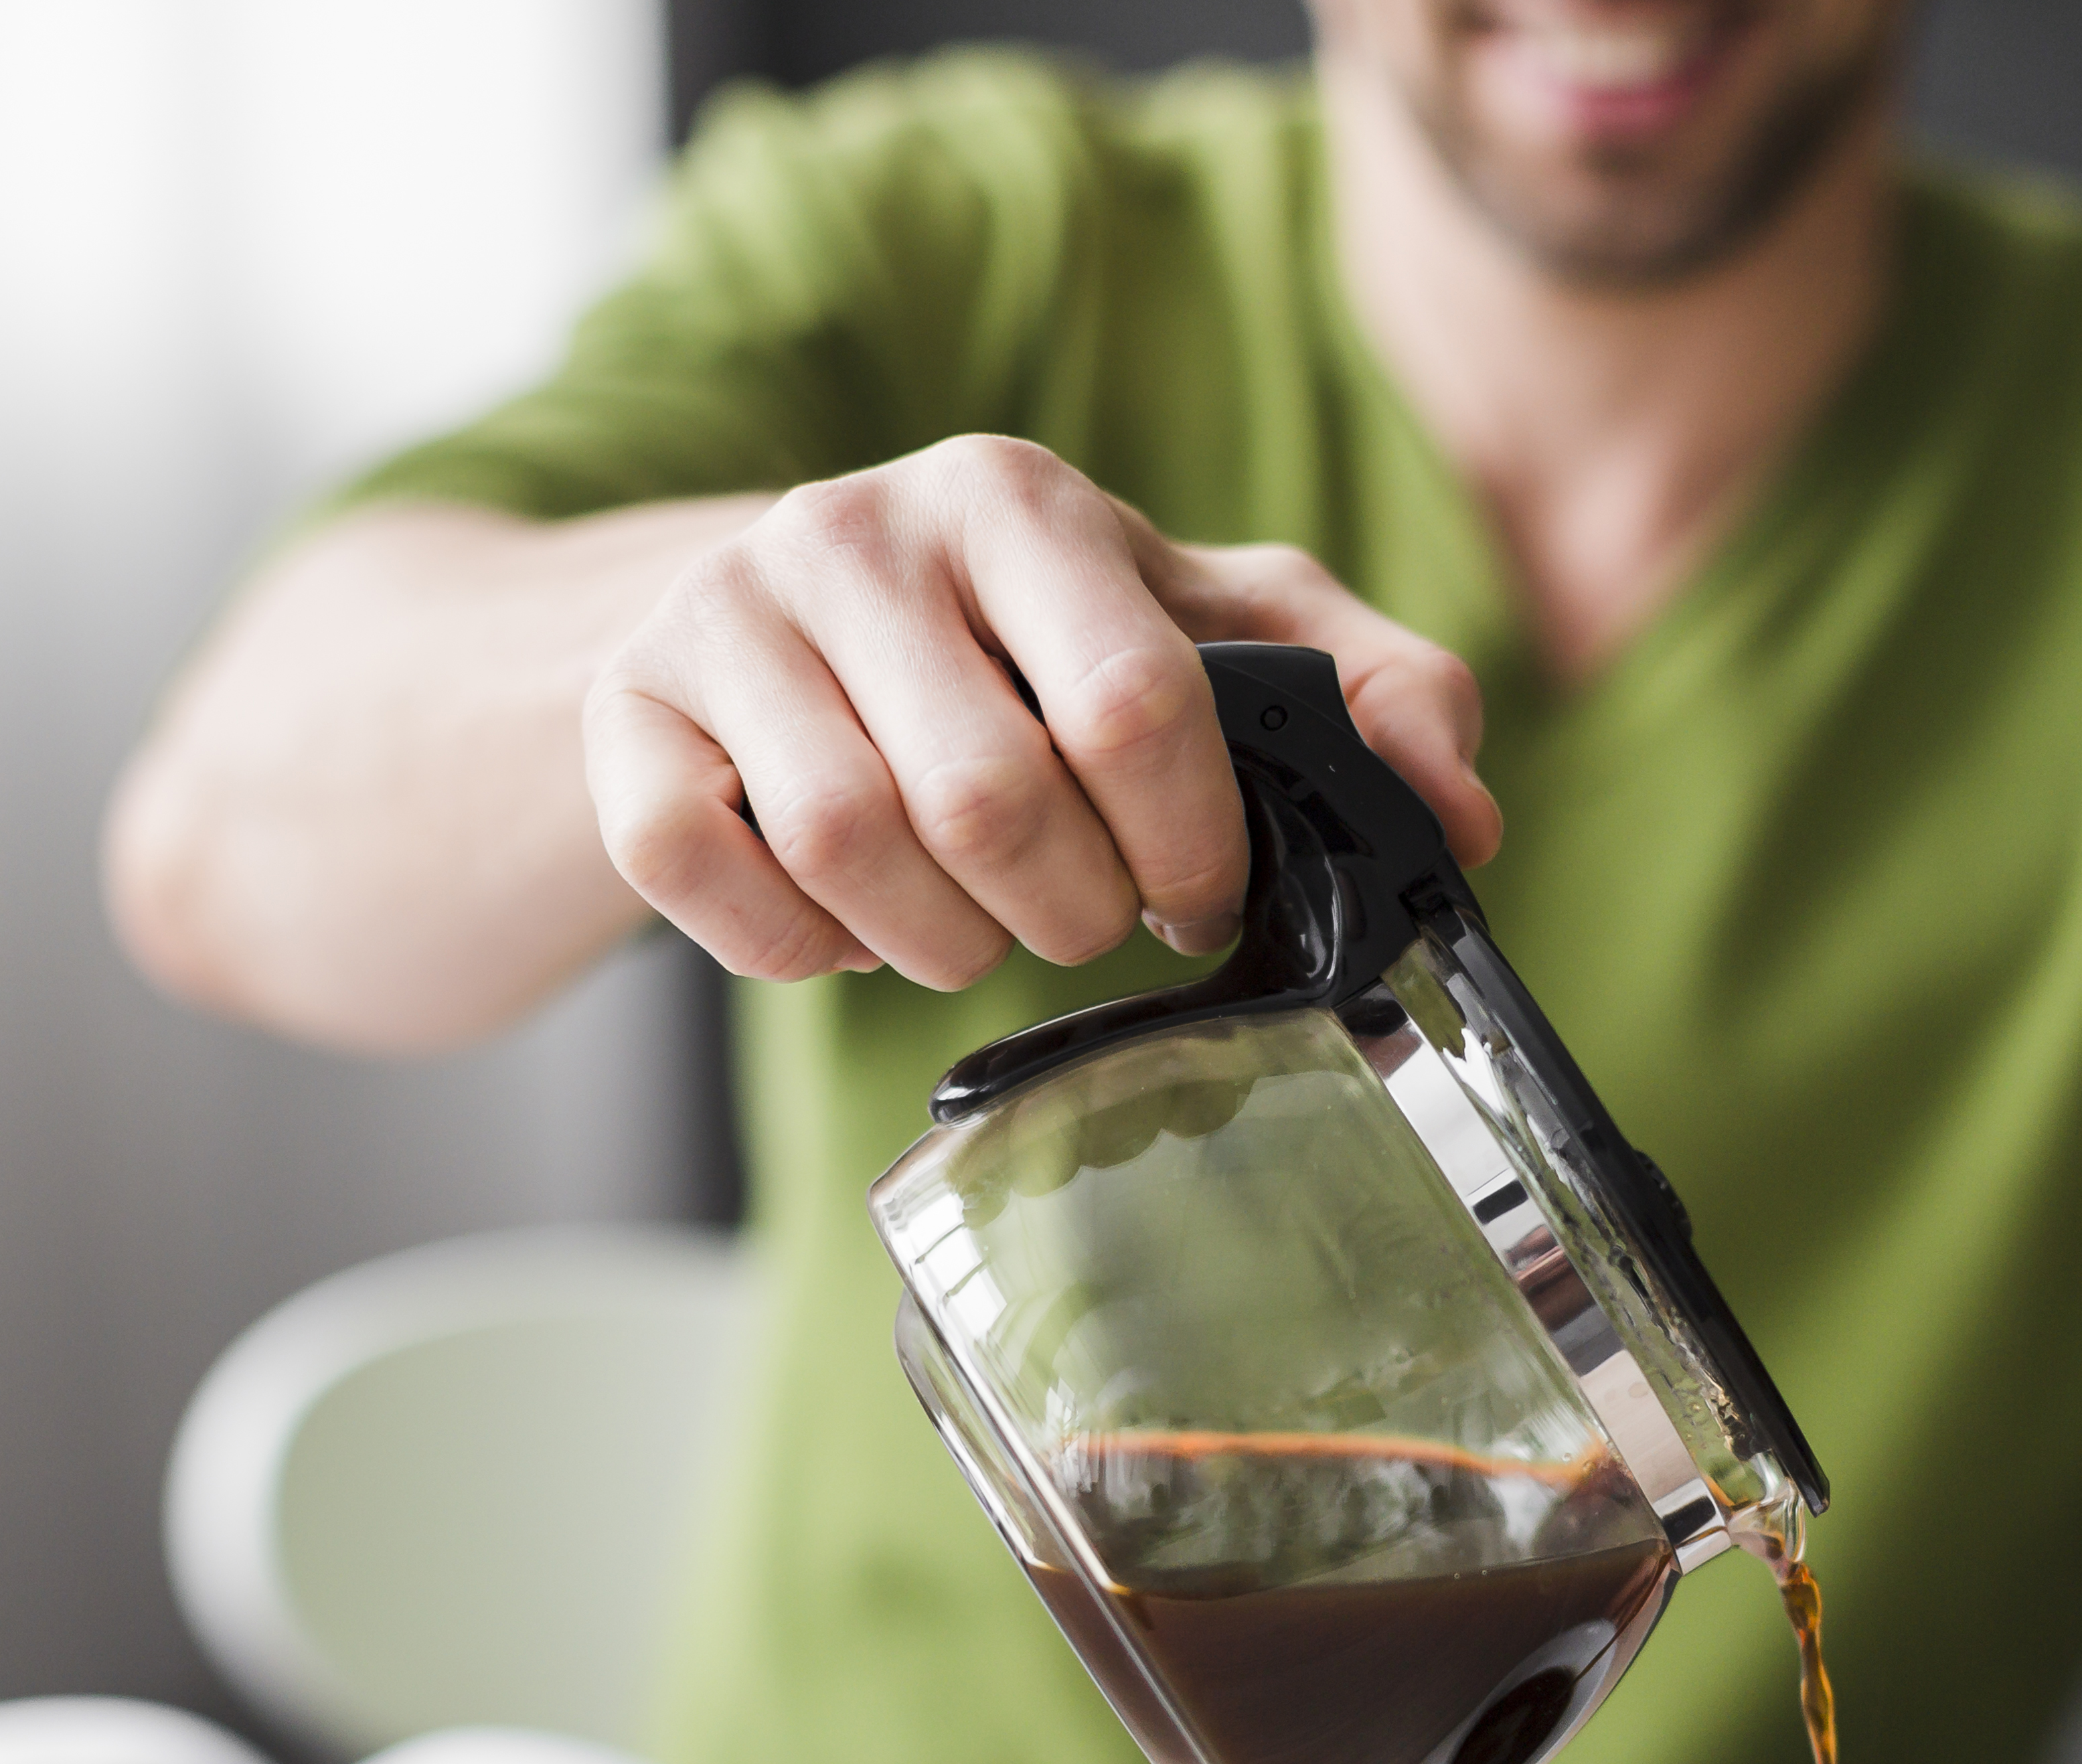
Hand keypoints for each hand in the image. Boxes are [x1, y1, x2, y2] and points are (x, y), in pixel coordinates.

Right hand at [582, 434, 1498, 987]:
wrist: (739, 626)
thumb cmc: (1006, 644)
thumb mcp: (1190, 630)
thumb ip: (1354, 693)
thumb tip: (1462, 818)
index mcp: (1019, 497)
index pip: (1138, 705)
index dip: (1189, 846)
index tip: (1196, 891)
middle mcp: (856, 528)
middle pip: (993, 802)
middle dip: (1066, 912)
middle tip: (1077, 911)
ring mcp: (720, 616)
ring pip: (855, 854)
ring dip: (940, 944)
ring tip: (967, 920)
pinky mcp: (619, 717)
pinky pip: (707, 879)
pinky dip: (795, 948)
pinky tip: (839, 919)